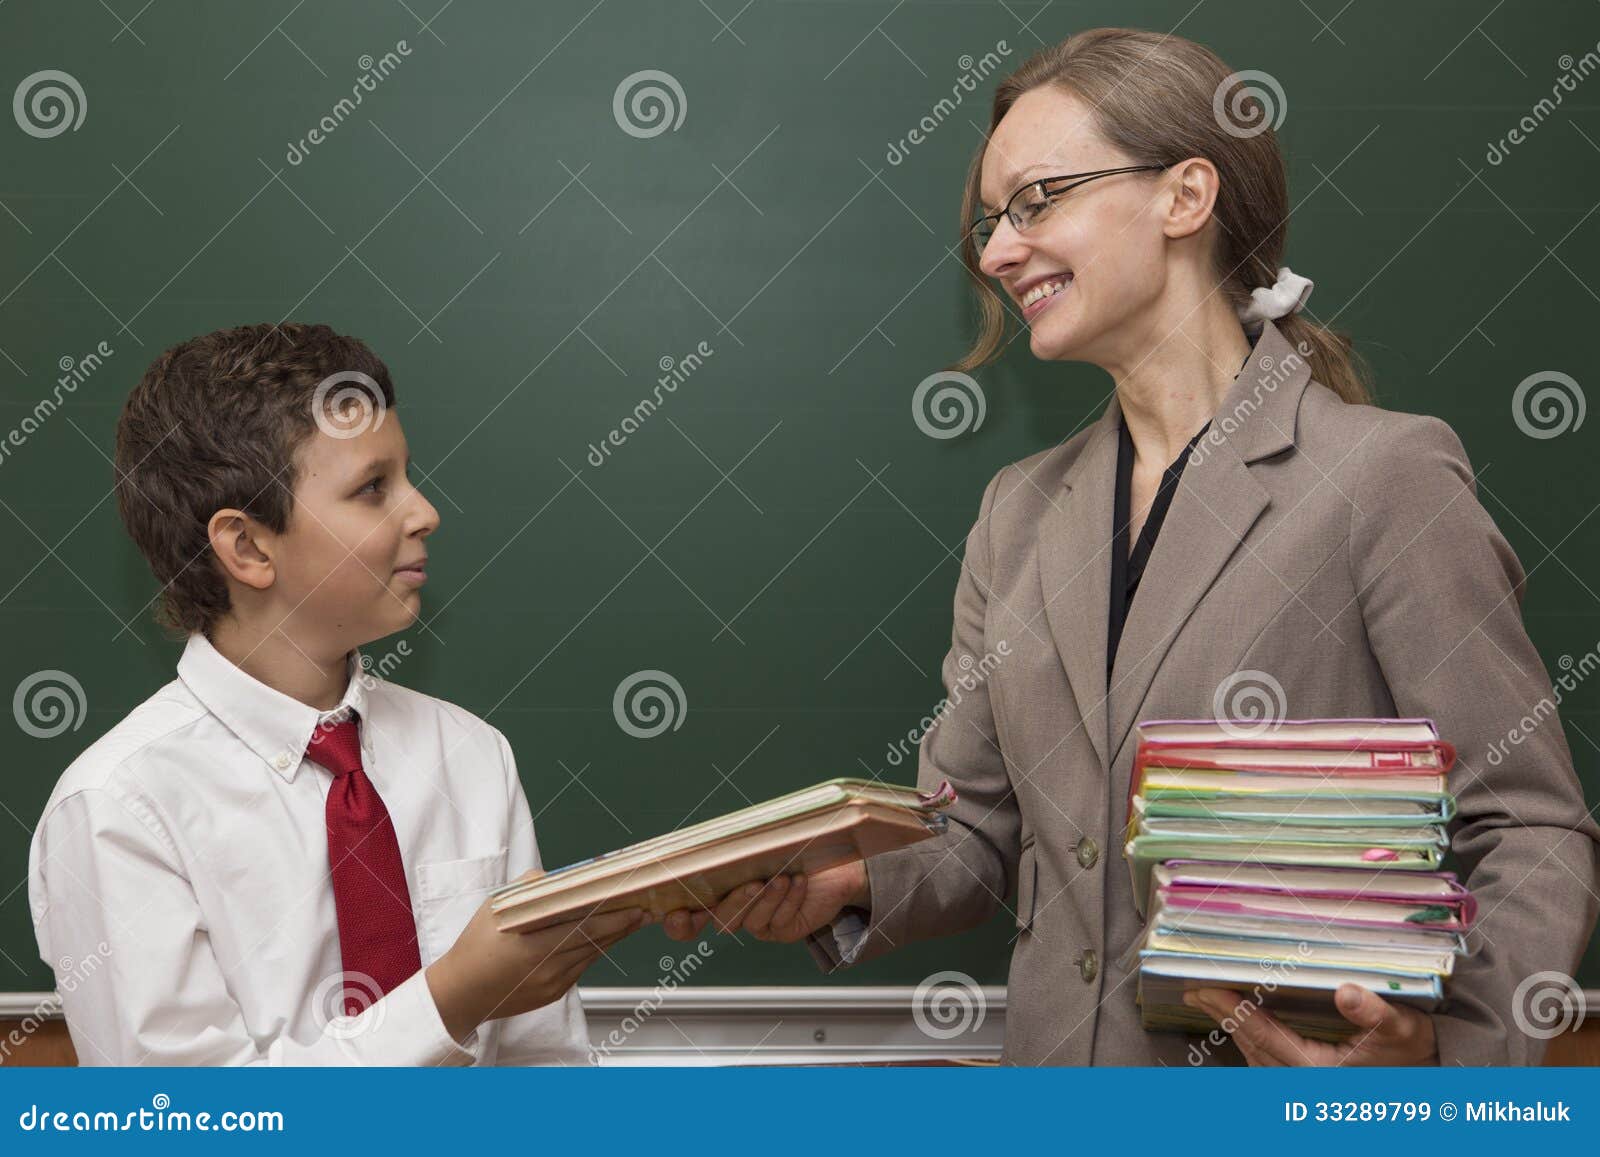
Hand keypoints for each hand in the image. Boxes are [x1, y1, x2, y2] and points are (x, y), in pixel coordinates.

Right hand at [426, 873, 650, 1043]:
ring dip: (614, 937)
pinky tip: (606, 937)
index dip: (612, 914)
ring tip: (632, 919)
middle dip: (622, 923)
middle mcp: (546, 966)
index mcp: (532, 944)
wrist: (461, 992)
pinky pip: (582, 967)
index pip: (584, 926)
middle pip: (595, 940)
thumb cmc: (476, 946)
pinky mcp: (554, 993)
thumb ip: (529, 887)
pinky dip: (595, 950)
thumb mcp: (496, 907)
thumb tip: (559, 877)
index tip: (629, 901)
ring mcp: (552, 983)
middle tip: (642, 908)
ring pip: (592, 955)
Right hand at [660, 860, 868, 942]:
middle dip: (735, 902)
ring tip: (782, 877)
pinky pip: (781, 921)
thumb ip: (731, 851)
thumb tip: (708, 841)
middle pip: (722, 920)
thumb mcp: (758, 847)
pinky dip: (790, 899)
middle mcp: (737, 912)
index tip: (678, 914)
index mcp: (720, 893)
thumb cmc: (791, 850)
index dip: (679, 923)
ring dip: (767, 898)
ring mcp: (760, 923)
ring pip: (752, 922)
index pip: (688, 918)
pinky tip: (798, 881)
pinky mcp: (784, 930)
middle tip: (751, 883)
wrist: (833, 865)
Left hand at [1185, 983, 1438, 1064]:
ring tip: (1208, 1001)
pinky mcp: (1307, 1082)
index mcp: (1321, 1070)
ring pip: (1255, 1056)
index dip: (1233, 1011)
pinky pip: (1267, 1062)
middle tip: (1194, 990)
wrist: (1433, 1073)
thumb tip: (1346, 992)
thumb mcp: (1402, 1026)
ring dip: (1232, 1029)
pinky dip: (1249, 1040)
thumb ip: (1375, 1011)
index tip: (1207, 990)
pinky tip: (1239, 1023)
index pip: (1265, 1036)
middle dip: (1222, 1016)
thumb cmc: (1416, 1049)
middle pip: (1252, 1046)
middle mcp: (1306, 1083)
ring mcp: (1305, 1086)